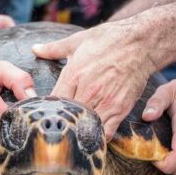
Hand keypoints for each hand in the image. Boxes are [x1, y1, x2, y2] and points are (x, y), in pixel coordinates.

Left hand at [32, 20, 155, 138]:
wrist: (140, 43)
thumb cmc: (110, 39)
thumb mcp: (78, 40)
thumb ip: (54, 48)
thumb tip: (35, 49)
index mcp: (74, 74)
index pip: (54, 101)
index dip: (49, 109)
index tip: (48, 112)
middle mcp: (88, 90)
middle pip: (68, 116)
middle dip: (63, 121)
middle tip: (60, 125)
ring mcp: (105, 102)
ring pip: (85, 126)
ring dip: (80, 130)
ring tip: (76, 131)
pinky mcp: (120, 109)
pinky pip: (106, 131)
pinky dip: (98, 135)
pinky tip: (93, 133)